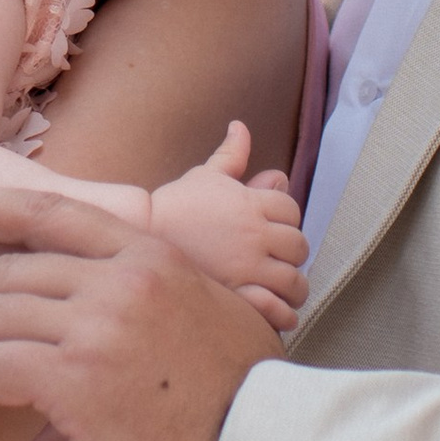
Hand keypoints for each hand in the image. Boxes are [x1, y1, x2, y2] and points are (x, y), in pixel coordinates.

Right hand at [145, 121, 306, 331]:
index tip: (275, 231)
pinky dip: (284, 313)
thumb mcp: (204, 176)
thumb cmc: (174, 207)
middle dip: (292, 253)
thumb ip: (231, 155)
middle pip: (298, 244)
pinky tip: (277, 311)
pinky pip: (277, 309)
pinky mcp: (236, 294)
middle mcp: (254, 233)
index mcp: (250, 202)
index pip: (291, 209)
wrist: (141, 237)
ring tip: (285, 291)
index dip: (286, 220)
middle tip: (281, 261)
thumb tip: (241, 127)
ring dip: (294, 286)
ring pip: (294, 279)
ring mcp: (247, 265)